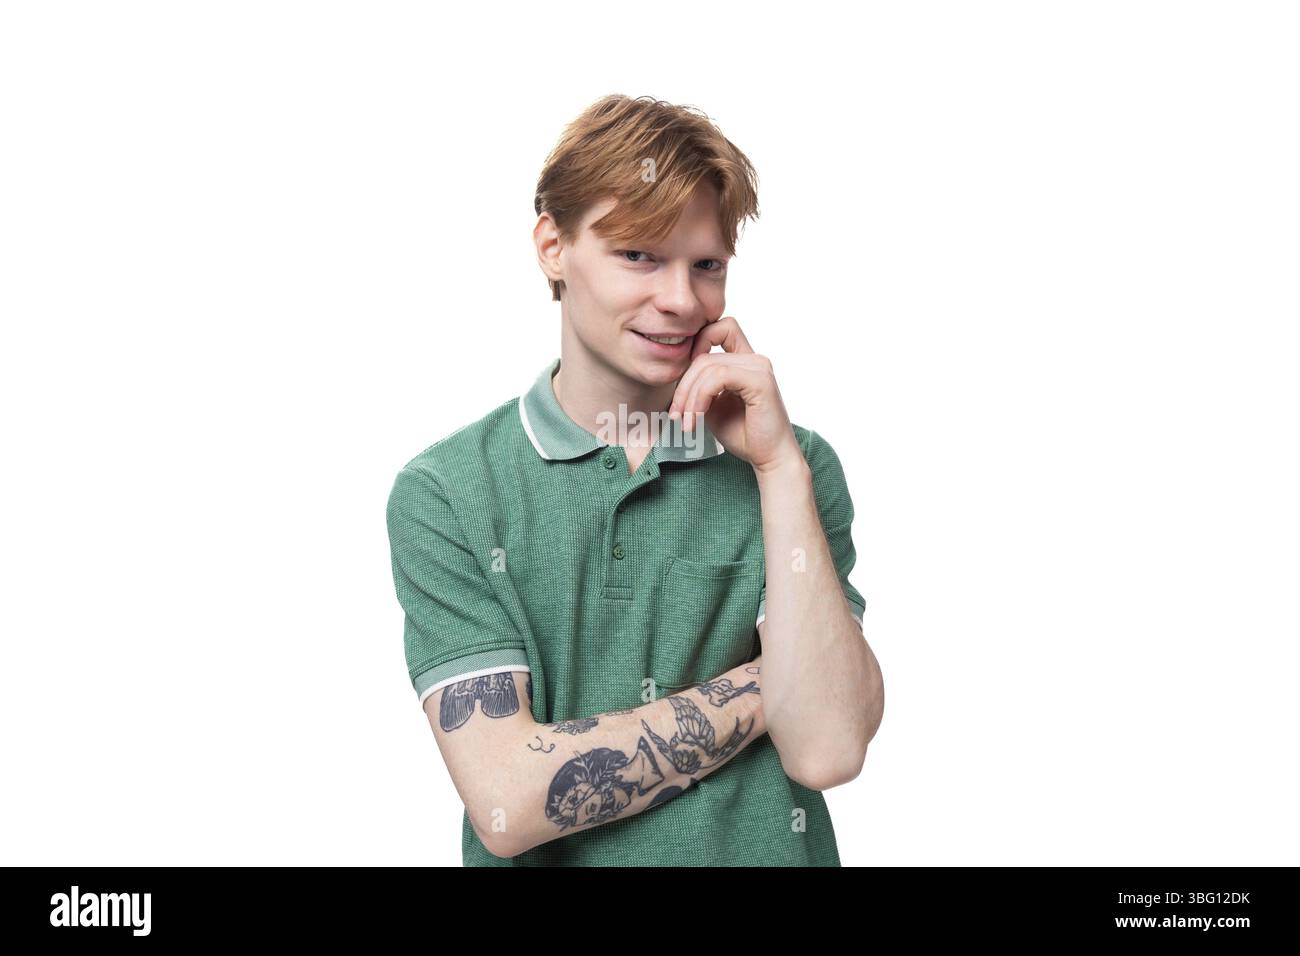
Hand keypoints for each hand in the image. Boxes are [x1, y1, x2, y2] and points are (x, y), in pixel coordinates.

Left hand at [668, 316, 803, 474]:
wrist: (769, 458)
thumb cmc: (743, 435)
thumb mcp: (711, 405)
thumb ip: (699, 385)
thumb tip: (677, 372)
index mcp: (745, 361)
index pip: (719, 328)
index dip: (696, 344)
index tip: (683, 382)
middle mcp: (755, 360)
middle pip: (704, 353)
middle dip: (683, 384)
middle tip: (676, 414)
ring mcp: (759, 368)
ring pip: (708, 364)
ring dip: (689, 396)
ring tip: (686, 422)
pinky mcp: (760, 381)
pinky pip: (718, 377)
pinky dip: (700, 398)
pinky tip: (697, 419)